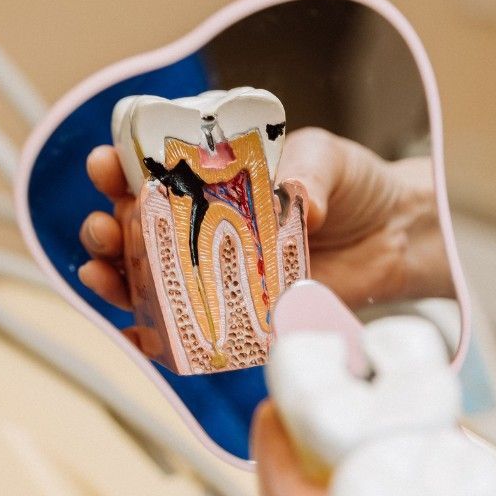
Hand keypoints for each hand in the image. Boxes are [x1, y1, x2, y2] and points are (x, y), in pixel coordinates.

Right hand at [76, 130, 455, 313]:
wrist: (395, 235)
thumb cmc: (353, 185)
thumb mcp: (327, 159)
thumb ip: (308, 172)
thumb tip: (294, 199)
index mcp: (210, 176)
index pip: (148, 171)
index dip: (117, 169)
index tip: (105, 166)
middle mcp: (202, 225)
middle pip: (133, 230)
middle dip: (105, 227)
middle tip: (103, 225)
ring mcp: (216, 273)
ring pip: (147, 280)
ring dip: (114, 278)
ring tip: (99, 274)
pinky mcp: (237, 316)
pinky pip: (187, 330)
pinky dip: (153, 336)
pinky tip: (133, 333)